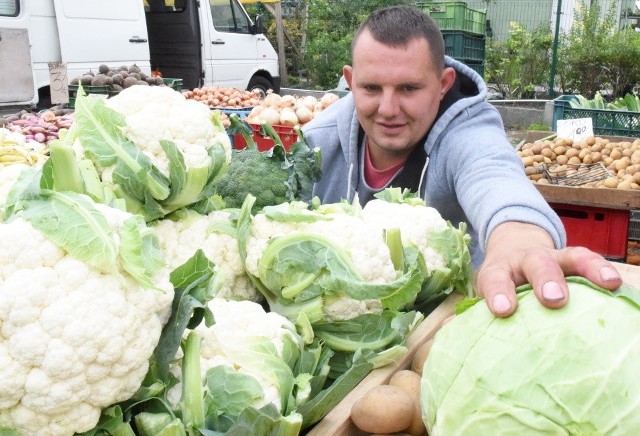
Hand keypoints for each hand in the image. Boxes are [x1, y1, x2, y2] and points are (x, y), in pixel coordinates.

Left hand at [475, 222, 622, 316]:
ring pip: (570, 257)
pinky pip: (589, 261)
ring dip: (587, 269)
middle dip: (546, 280)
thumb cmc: (500, 285)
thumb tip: (481, 344)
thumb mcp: (486, 294)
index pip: (495, 279)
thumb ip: (484, 315)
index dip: (498, 293)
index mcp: (498, 270)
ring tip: (606, 283)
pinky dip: (602, 270)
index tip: (502, 310)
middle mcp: (525, 260)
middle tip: (554, 298)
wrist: (511, 250)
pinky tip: (615, 283)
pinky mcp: (571, 259)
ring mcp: (552, 258)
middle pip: (536, 264)